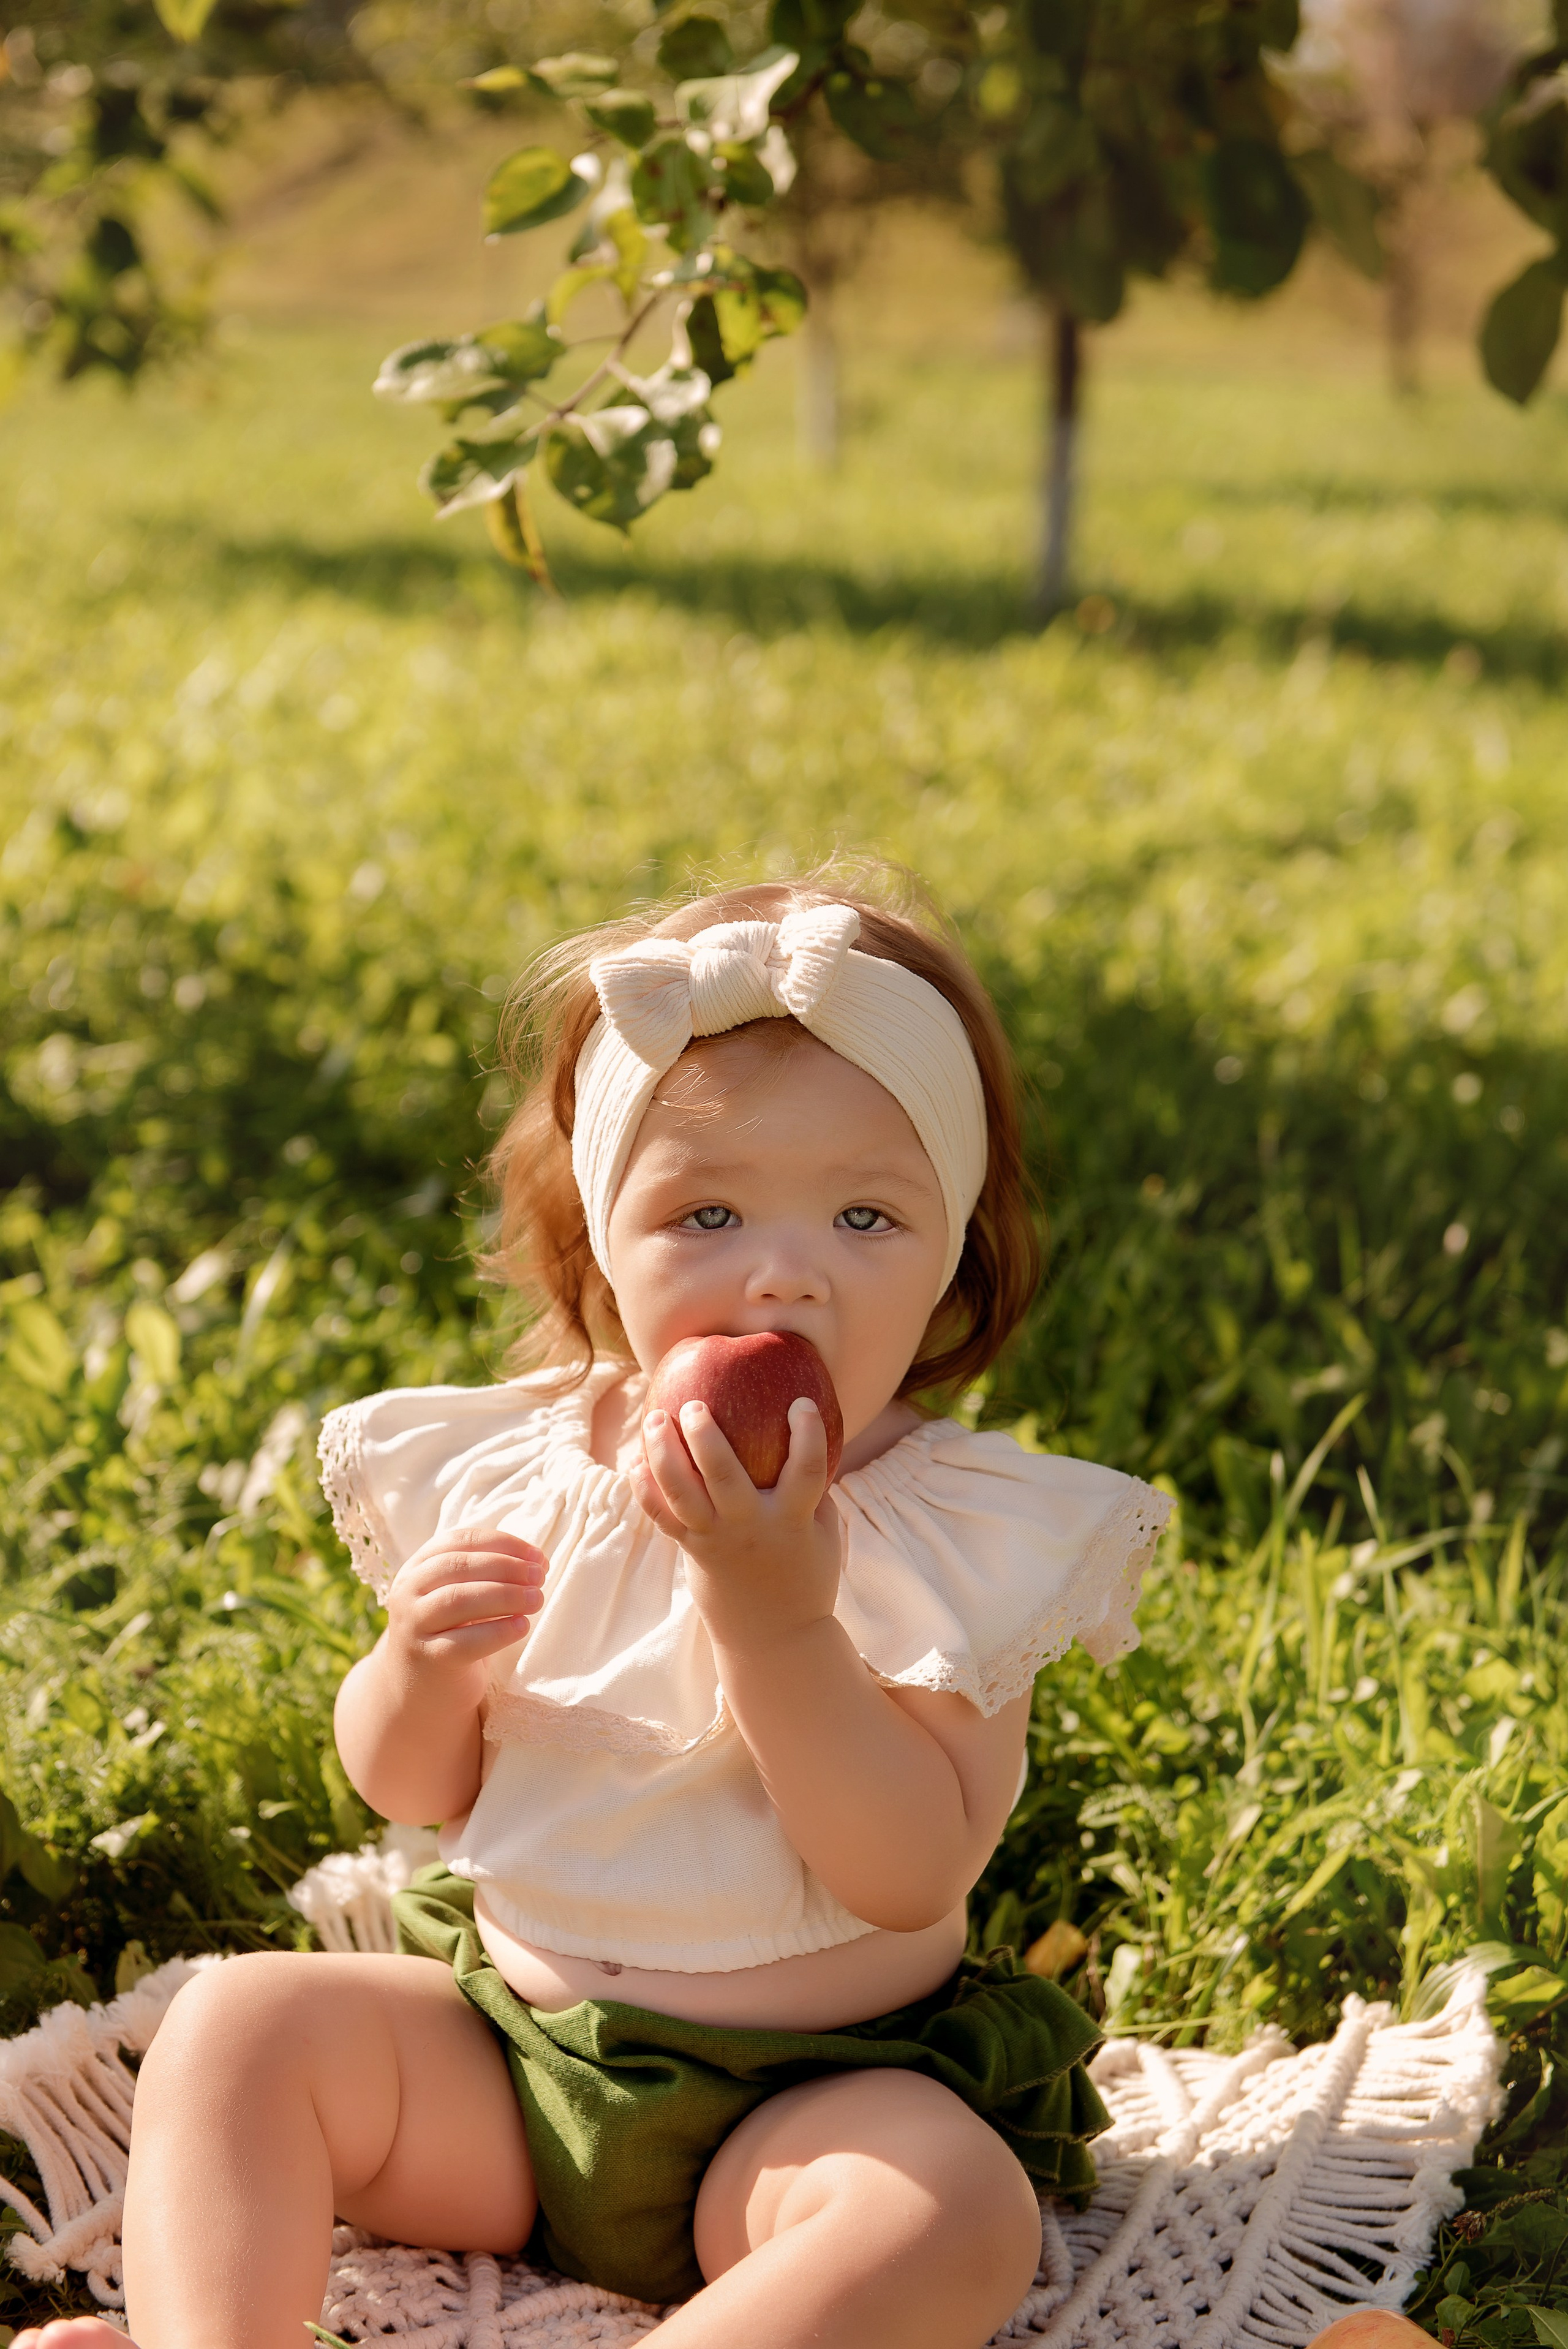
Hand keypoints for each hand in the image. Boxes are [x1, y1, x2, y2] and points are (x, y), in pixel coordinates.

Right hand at [385, 1529, 546, 1686]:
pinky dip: (498, 1631)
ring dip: (505, 1595)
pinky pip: (465, 1642)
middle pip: (458, 1566)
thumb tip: (538, 1562)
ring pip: (459, 1600)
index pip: (459, 1540)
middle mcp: (408, 1592)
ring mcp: (413, 1626)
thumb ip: (490, 1575)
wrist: (420, 1689)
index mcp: (417, 1568)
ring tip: (537, 1599)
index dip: (501, 1543)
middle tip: (539, 1576)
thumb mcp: (462, 1596)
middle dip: (506, 1567)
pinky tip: (522, 1626)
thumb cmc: (452, 1633)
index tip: (536, 1555)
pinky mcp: (428, 1659)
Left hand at [632, 1398, 841, 1650]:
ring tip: (653, 1419)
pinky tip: (635, 1461)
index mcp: (793, 1520)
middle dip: (704, 1435)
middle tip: (693, 1405)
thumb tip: (802, 1434)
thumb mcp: (822, 1534)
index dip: (807, 1433)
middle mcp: (750, 1527)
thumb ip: (813, 1490)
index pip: (807, 1470)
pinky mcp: (692, 1550)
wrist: (774, 1637)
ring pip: (680, 1493)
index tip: (799, 1403)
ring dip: (662, 1453)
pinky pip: (660, 1516)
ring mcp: (716, 1540)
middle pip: (722, 1475)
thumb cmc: (805, 1576)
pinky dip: (644, 1487)